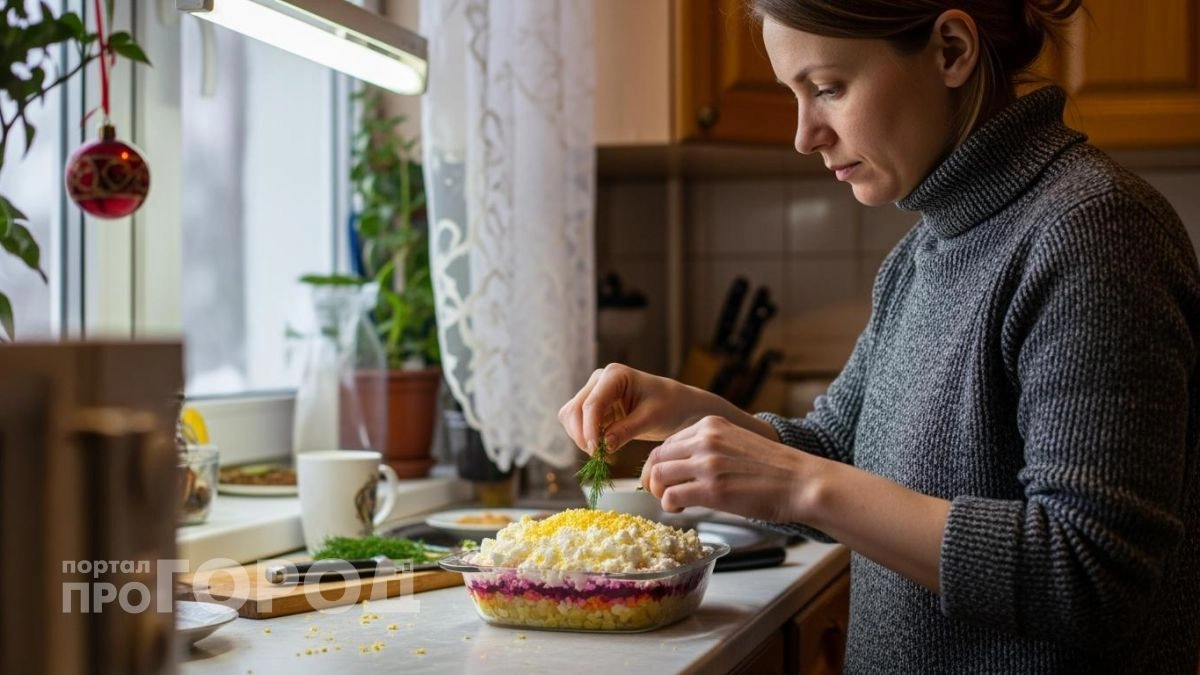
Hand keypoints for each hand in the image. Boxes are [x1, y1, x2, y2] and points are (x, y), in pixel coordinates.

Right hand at [558, 363, 717, 454]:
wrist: (678, 407)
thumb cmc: (670, 406)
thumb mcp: (652, 418)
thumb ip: (626, 430)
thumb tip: (603, 445)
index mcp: (614, 375)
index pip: (592, 404)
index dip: (589, 429)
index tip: (597, 451)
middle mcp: (599, 380)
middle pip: (574, 410)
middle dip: (583, 435)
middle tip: (600, 457)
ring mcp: (594, 393)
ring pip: (571, 418)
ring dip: (581, 438)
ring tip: (603, 455)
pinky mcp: (595, 408)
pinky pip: (578, 424)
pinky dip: (585, 438)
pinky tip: (603, 449)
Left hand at [639, 415, 812, 522]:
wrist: (801, 481)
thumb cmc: (774, 469)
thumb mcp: (737, 442)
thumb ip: (710, 447)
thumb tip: (684, 467)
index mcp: (711, 425)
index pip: (668, 442)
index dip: (661, 463)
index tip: (663, 478)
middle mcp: (705, 439)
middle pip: (657, 457)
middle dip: (652, 478)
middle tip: (659, 493)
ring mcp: (707, 463)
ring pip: (659, 475)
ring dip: (658, 492)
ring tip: (671, 501)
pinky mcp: (712, 489)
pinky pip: (671, 495)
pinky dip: (669, 504)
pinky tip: (680, 508)